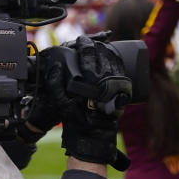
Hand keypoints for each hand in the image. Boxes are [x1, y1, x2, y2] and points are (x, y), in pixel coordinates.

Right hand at [38, 36, 130, 170]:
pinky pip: (122, 70)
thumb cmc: (77, 122)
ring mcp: (118, 86)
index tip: (81, 40)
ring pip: (114, 61)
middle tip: (88, 40)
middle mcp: (108, 83)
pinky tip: (112, 55)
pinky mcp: (124, 90)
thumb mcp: (62, 104)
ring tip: (100, 44)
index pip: (90, 57)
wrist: (94, 137)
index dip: (85, 46)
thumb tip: (54, 67)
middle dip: (96, 45)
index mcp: (93, 84)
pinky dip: (117, 60)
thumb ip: (55, 85)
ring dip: (107, 50)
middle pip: (104, 56)